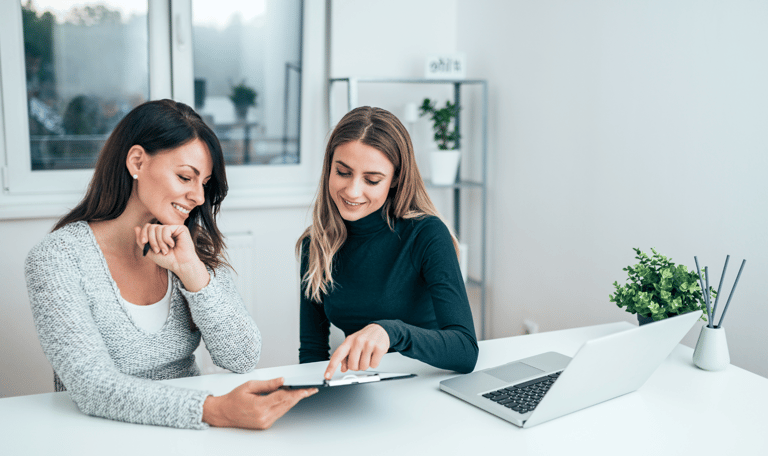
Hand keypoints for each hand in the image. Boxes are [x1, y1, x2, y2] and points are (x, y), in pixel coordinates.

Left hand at [135, 223, 208, 290]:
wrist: (180, 265)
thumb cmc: (168, 260)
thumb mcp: (150, 251)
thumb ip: (141, 241)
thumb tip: (136, 227)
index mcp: (160, 234)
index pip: (148, 227)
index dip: (143, 233)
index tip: (144, 242)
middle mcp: (166, 230)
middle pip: (151, 227)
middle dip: (152, 240)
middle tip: (157, 250)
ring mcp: (173, 228)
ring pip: (158, 228)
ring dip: (160, 242)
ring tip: (165, 250)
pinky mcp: (180, 228)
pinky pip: (166, 229)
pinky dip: (166, 239)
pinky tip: (172, 245)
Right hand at [202, 378, 317, 429]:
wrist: (223, 413)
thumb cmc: (234, 398)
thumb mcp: (250, 386)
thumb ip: (268, 384)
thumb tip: (282, 380)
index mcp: (259, 406)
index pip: (282, 398)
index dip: (296, 393)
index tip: (306, 390)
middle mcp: (263, 416)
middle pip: (286, 404)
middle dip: (299, 396)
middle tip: (310, 389)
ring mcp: (265, 422)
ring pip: (284, 409)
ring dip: (293, 400)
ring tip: (302, 391)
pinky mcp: (265, 424)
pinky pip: (279, 413)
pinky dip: (284, 405)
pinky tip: (288, 398)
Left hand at [324, 324, 389, 378]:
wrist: (379, 329)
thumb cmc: (364, 337)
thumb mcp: (352, 344)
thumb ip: (346, 357)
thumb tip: (343, 369)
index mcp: (348, 341)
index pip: (337, 355)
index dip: (331, 367)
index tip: (327, 376)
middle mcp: (358, 341)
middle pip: (352, 366)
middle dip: (356, 366)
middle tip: (360, 359)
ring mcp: (369, 344)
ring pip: (363, 367)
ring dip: (366, 365)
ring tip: (368, 355)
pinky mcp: (379, 348)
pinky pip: (373, 365)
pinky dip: (374, 363)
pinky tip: (374, 355)